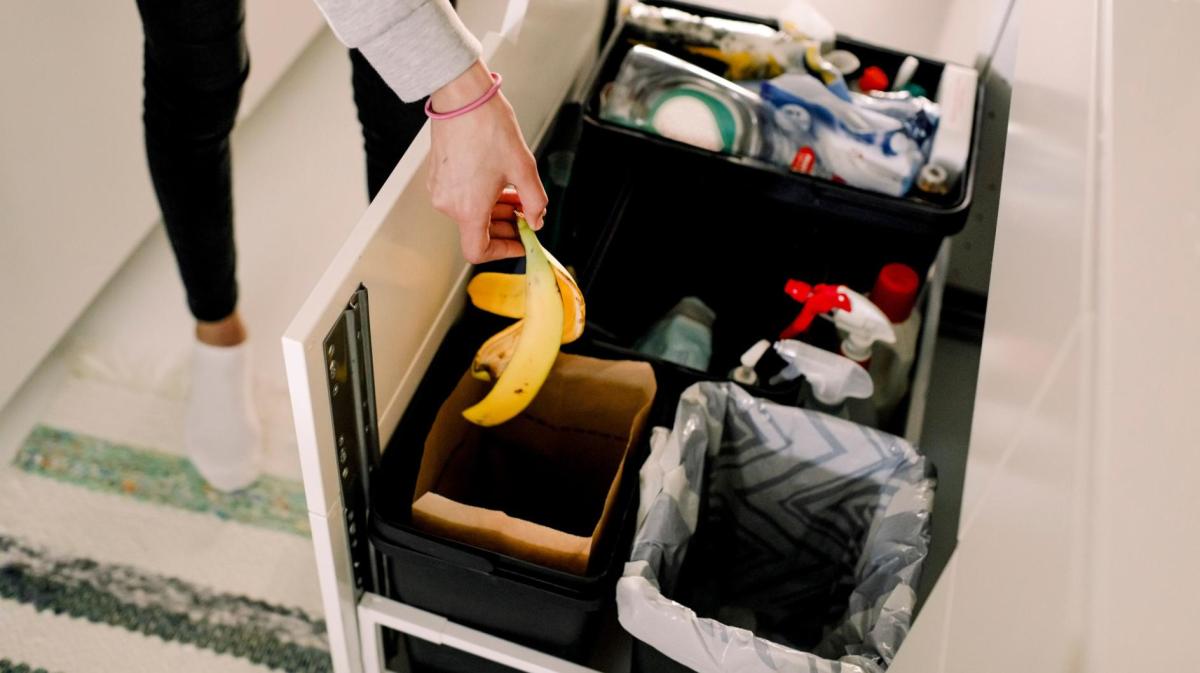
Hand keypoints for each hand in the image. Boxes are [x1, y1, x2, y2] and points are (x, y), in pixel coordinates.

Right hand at [427, 60, 547, 263]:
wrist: (462, 97)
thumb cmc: (488, 128)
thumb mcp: (523, 168)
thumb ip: (534, 202)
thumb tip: (537, 220)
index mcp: (468, 208)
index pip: (478, 251)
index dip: (503, 252)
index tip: (520, 241)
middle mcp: (449, 204)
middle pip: (477, 230)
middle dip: (504, 225)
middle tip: (526, 213)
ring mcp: (440, 189)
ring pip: (470, 212)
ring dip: (495, 209)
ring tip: (516, 193)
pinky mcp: (437, 176)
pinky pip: (460, 197)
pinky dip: (481, 196)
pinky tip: (498, 180)